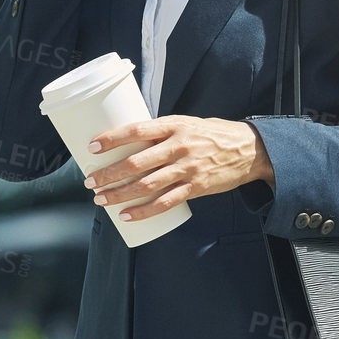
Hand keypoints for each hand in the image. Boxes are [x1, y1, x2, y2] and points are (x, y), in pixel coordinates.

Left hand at [82, 116, 273, 221]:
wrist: (249, 150)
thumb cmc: (212, 134)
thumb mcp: (186, 123)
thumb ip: (161, 132)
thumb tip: (128, 142)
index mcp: (173, 126)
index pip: (136, 130)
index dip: (112, 139)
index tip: (92, 147)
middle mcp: (178, 147)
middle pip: (136, 163)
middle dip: (108, 174)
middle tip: (89, 181)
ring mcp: (187, 169)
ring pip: (146, 186)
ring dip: (119, 195)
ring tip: (101, 200)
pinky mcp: (195, 188)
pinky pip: (165, 203)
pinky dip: (143, 212)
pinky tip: (126, 216)